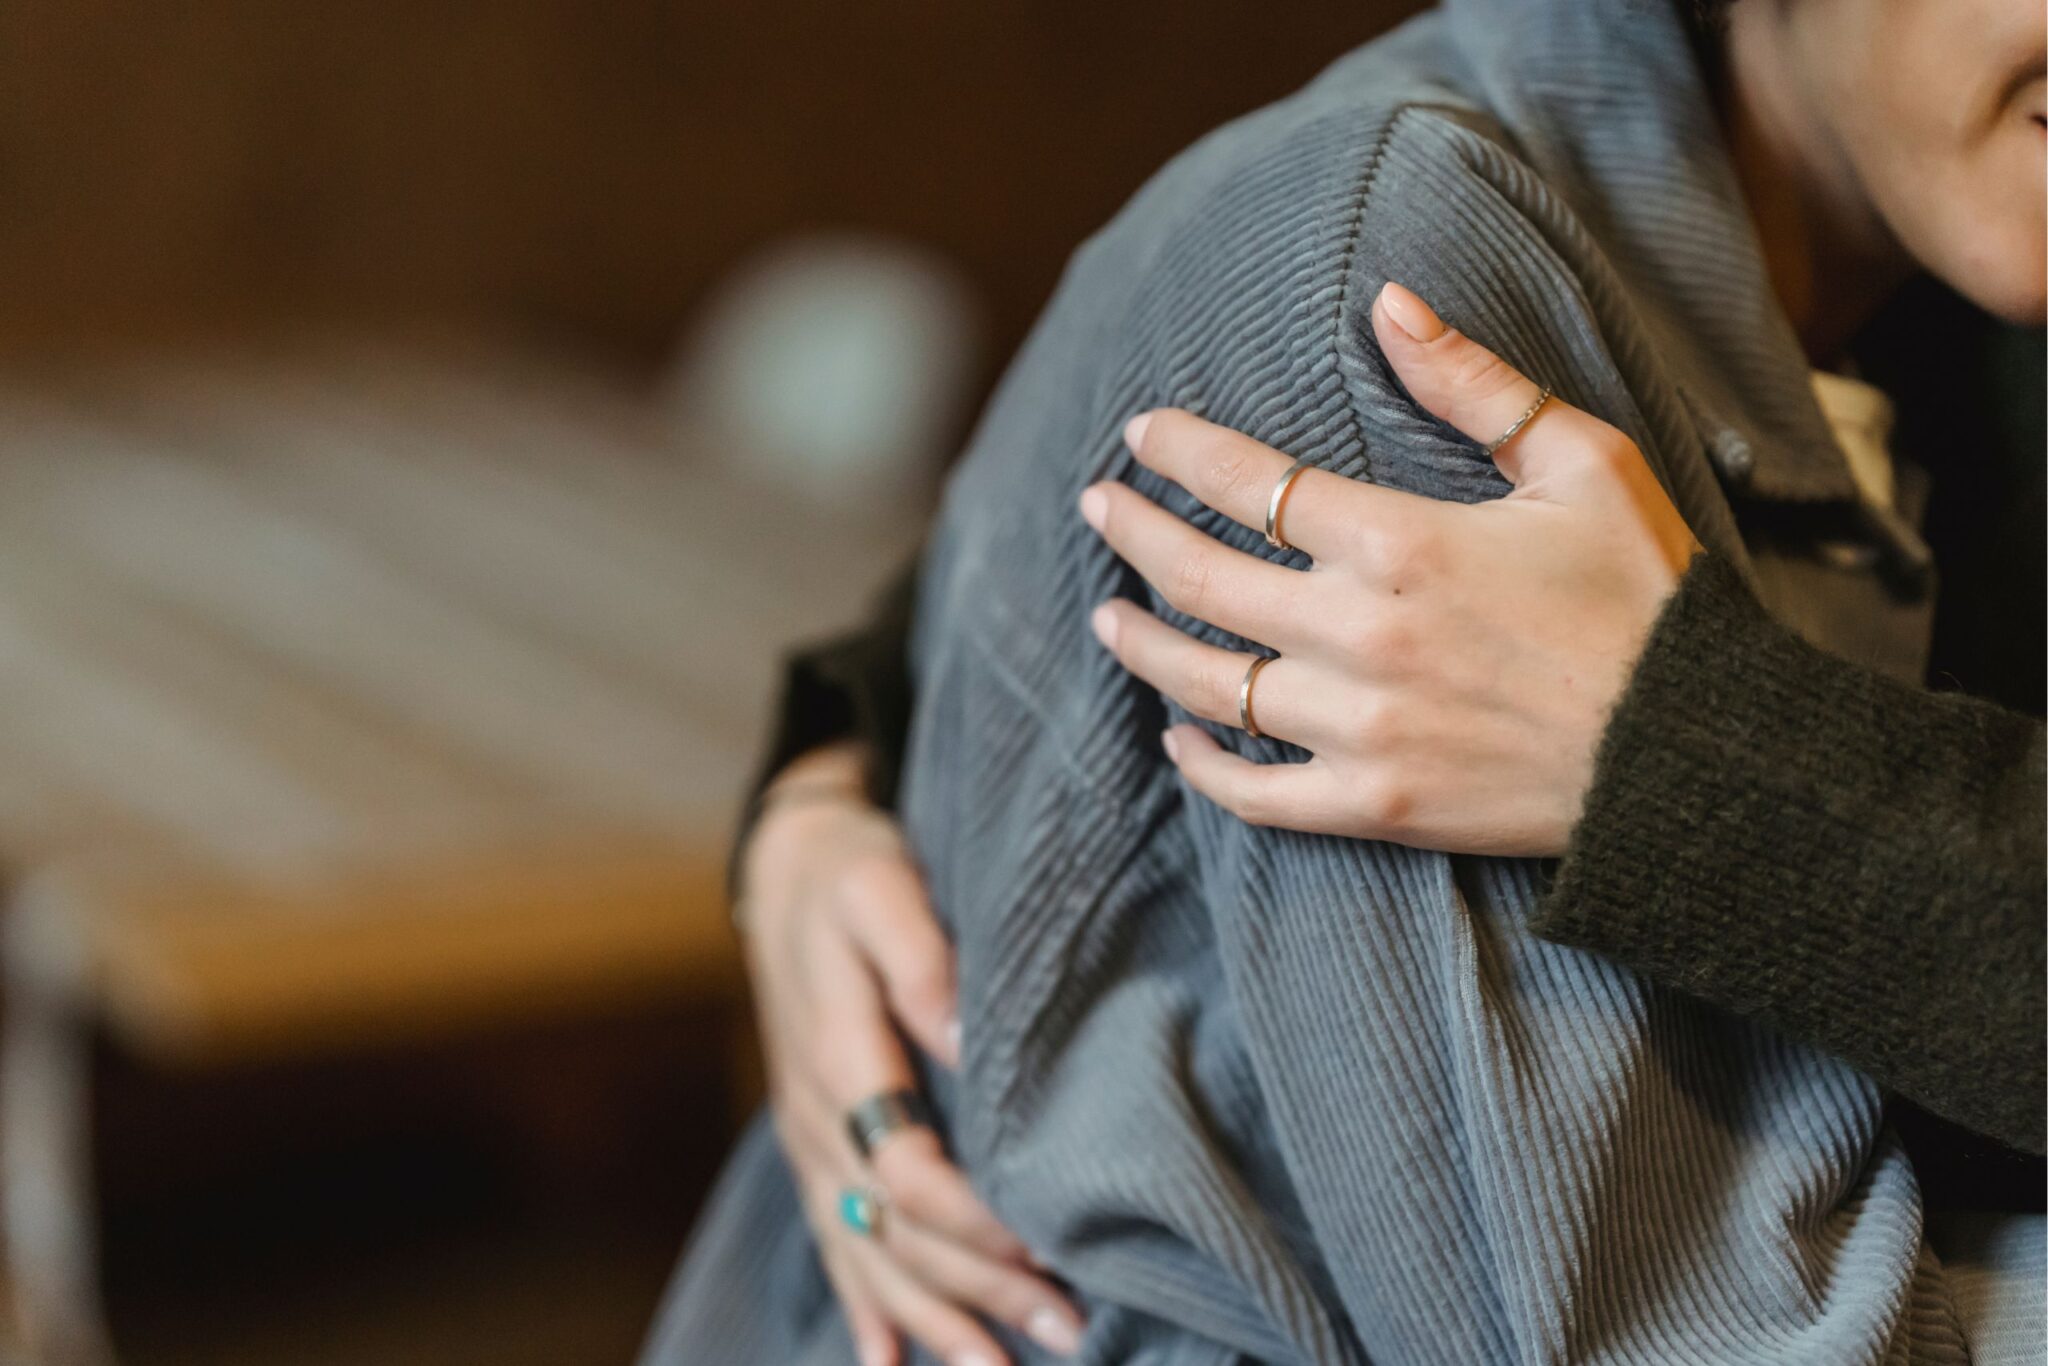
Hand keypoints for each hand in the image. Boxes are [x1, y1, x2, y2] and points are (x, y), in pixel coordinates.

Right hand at [739, 743, 1083, 1365]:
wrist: (786, 870)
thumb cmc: (851, 872)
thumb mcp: (882, 886)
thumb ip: (920, 960)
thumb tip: (965, 1037)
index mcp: (840, 1059)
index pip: (906, 1172)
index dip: (973, 1222)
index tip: (1045, 1248)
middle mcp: (820, 1119)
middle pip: (897, 1232)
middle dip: (979, 1292)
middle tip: (1070, 1331)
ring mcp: (812, 1142)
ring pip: (867, 1254)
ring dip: (934, 1320)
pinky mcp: (818, 1147)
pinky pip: (834, 1242)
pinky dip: (866, 1306)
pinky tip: (890, 1359)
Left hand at [1079, 281, 1699, 857]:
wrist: (1694, 755)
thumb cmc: (1646, 598)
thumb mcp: (1582, 465)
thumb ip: (1474, 384)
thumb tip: (1388, 300)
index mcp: (1401, 542)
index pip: (1251, 485)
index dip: (1181, 453)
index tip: (1139, 434)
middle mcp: (1360, 635)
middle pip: (1202, 577)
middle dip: (1133, 534)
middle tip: (1097, 508)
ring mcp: (1360, 727)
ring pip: (1209, 683)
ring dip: (1145, 644)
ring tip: (1108, 615)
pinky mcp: (1375, 805)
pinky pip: (1255, 792)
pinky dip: (1202, 766)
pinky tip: (1177, 739)